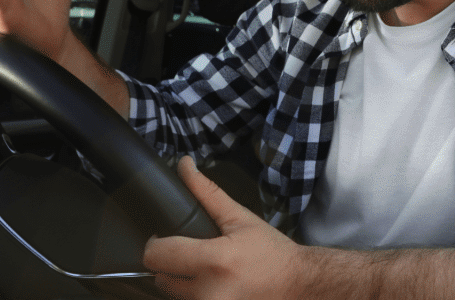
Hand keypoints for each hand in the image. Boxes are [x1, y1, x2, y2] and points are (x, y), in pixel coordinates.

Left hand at [143, 156, 302, 299]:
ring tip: (207, 268)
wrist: (297, 283)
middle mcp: (208, 292)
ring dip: (181, 280)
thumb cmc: (271, 253)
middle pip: (159, 276)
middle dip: (170, 261)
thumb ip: (207, 193)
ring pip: (171, 292)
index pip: (156, 255)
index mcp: (214, 261)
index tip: (167, 236)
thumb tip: (185, 166)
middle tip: (193, 252)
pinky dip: (194, 292)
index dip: (157, 242)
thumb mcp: (240, 218)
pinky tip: (213, 282)